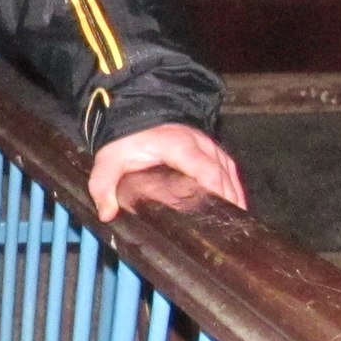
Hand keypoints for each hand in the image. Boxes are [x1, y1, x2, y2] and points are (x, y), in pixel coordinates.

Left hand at [87, 123, 245, 219]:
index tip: (222, 210)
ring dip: (234, 194)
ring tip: (236, 222)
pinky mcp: (210, 149)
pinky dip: (233, 186)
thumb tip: (107, 214)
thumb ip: (103, 185)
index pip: (205, 168)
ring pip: (229, 170)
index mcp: (177, 144)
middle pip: (223, 172)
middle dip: (230, 198)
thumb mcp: (109, 159)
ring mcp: (207, 145)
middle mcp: (198, 143)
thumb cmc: (126, 139)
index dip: (217, 188)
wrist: (134, 113)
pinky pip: (228, 167)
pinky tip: (235, 205)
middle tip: (232, 227)